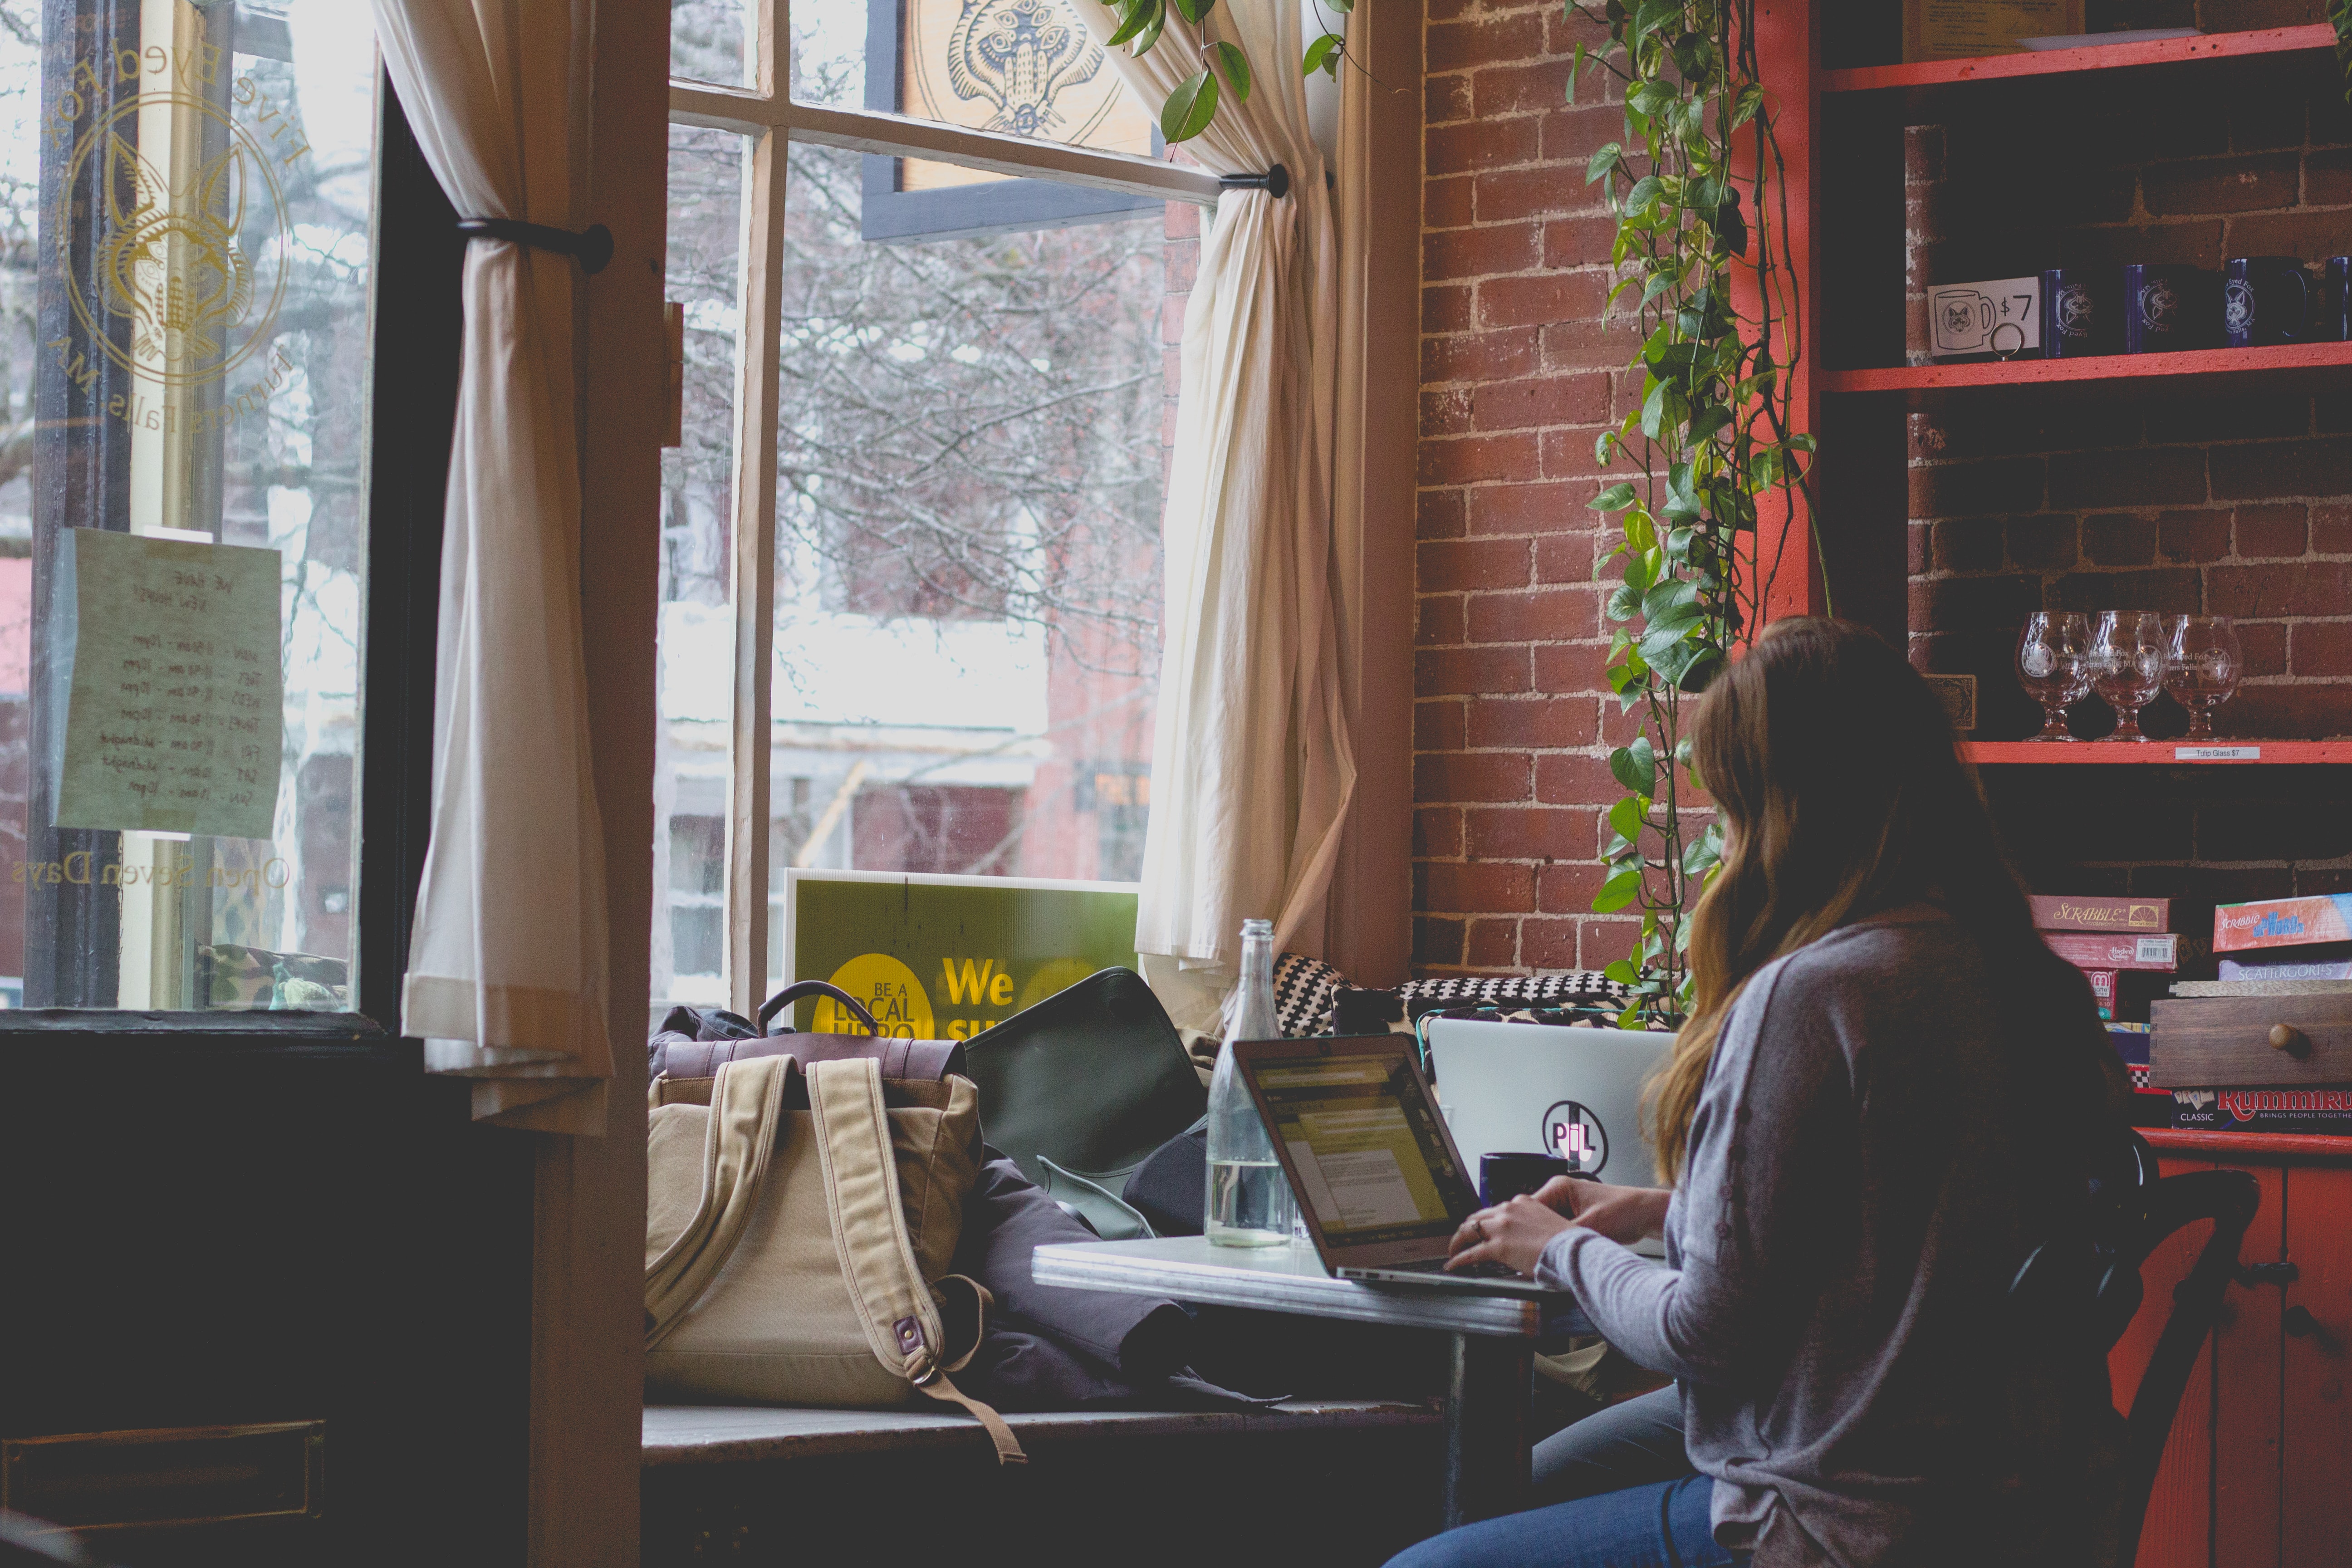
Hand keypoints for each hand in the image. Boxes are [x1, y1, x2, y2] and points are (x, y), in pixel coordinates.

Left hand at [1446, 1193, 1573, 1278]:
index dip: (1486, 1221)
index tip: (1483, 1228)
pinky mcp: (1498, 1246)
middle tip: (1462, 1239)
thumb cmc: (1567, 1242)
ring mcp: (1501, 1227)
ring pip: (1469, 1231)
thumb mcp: (1548, 1222)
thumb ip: (1531, 1225)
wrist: (1572, 1250)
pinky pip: (1470, 1253)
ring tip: (1453, 1250)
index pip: (1496, 1210)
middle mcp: (1508, 1210)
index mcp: (1522, 1203)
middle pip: (1478, 1217)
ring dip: (1458, 1241)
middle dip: (1467, 1228)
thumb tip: (1525, 1238)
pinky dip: (1458, 1259)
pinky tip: (1453, 1265)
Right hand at [1532, 1177, 1670, 1245]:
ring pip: (1547, 1228)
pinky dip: (1560, 1242)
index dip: (1525, 1228)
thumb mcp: (1590, 1226)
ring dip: (1550, 1240)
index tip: (1522, 1245)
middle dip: (1537, 1236)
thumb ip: (1563, 1236)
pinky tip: (1562, 1252)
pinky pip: (1559, 1232)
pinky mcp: (1575, 1219)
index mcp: (1559, 1187)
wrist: (1646, 1215)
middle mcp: (1560, 1195)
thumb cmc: (1624, 1210)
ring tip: (1553, 1253)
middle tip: (1537, 1252)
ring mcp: (1567, 1208)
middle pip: (1535, 1219)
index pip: (1528, 1208)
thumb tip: (1543, 1248)